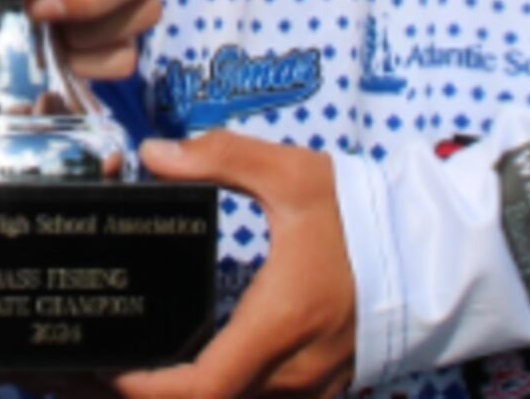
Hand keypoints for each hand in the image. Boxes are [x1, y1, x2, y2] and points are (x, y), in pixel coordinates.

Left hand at [114, 135, 354, 398]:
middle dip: (148, 397)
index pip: (202, 387)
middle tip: (94, 372)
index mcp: (279, 324)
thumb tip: (156, 154)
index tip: (105, 368)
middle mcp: (293, 371)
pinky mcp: (320, 387)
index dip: (144, 388)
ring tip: (130, 373)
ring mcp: (310, 387)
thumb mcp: (293, 175)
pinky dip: (217, 395)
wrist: (435, 254)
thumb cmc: (366, 218)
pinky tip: (185, 372)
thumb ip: (222, 158)